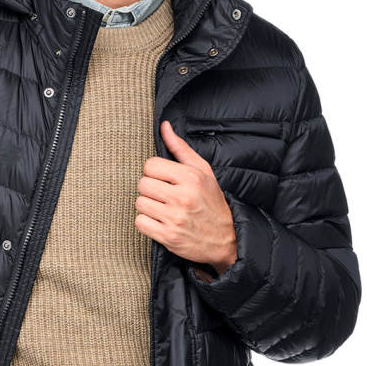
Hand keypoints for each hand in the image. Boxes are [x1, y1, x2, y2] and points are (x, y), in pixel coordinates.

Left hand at [134, 120, 237, 274]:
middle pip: (142, 184)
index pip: (150, 165)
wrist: (226, 239)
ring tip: (162, 209)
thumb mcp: (203, 172)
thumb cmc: (212, 202)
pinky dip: (146, 222)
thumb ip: (181, 149)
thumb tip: (164, 126)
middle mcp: (182, 197)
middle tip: (163, 195)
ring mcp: (174, 218)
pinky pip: (140, 223)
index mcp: (191, 178)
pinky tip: (159, 221)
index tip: (163, 179)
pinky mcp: (168, 237)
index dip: (154, 172)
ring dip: (148, 206)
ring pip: (140, 203)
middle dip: (150, 189)